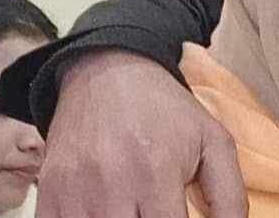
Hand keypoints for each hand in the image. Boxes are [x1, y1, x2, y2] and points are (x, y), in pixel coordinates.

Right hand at [35, 49, 246, 217]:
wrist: (109, 75)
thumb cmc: (166, 112)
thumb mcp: (214, 141)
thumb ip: (229, 196)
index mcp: (157, 174)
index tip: (180, 217)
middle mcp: (112, 187)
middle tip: (156, 211)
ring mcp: (74, 194)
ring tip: (136, 208)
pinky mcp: (49, 196)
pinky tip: (105, 211)